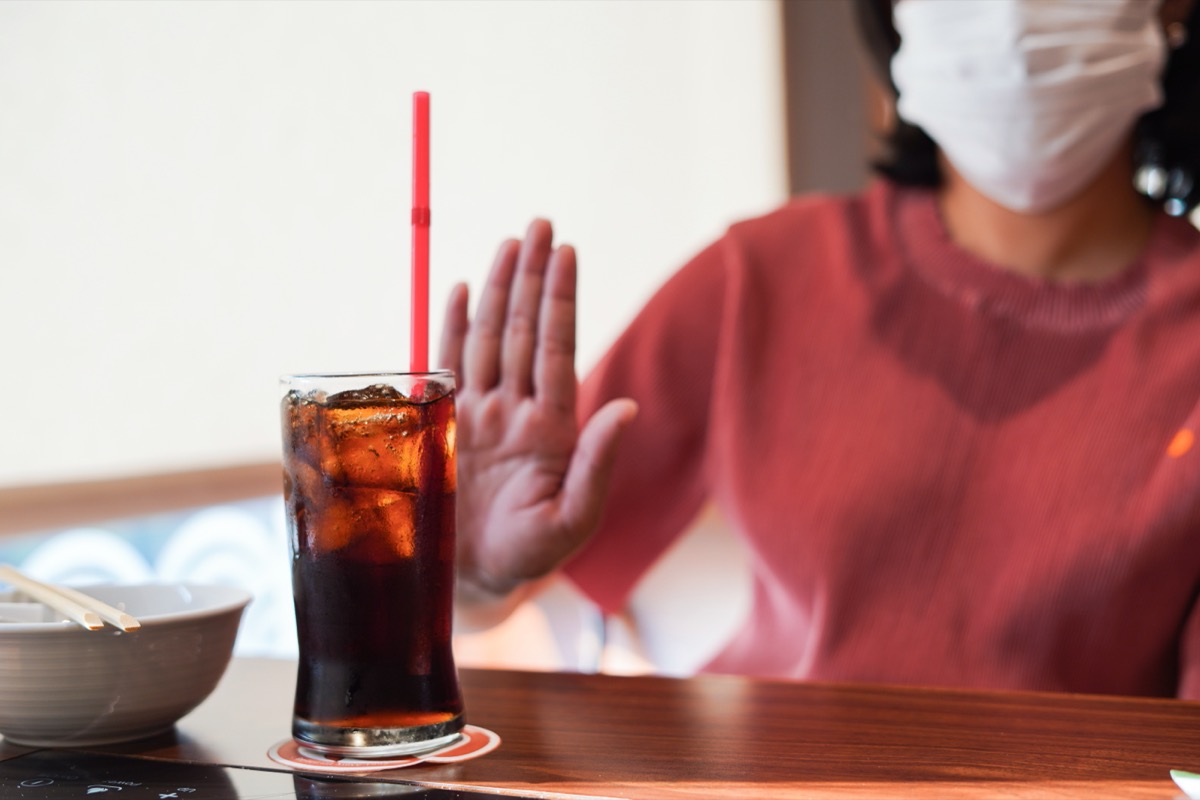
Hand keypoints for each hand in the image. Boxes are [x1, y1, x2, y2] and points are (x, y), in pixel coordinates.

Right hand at [439, 220, 637, 601]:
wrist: (475, 580)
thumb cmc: (531, 556)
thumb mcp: (572, 519)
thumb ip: (598, 464)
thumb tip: (628, 407)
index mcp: (551, 427)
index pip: (555, 349)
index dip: (560, 301)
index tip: (567, 253)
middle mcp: (516, 410)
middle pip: (523, 329)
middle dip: (532, 276)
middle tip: (540, 222)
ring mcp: (479, 414)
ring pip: (489, 337)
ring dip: (498, 288)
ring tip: (510, 242)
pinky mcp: (444, 425)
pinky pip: (445, 365)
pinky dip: (450, 326)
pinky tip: (458, 288)